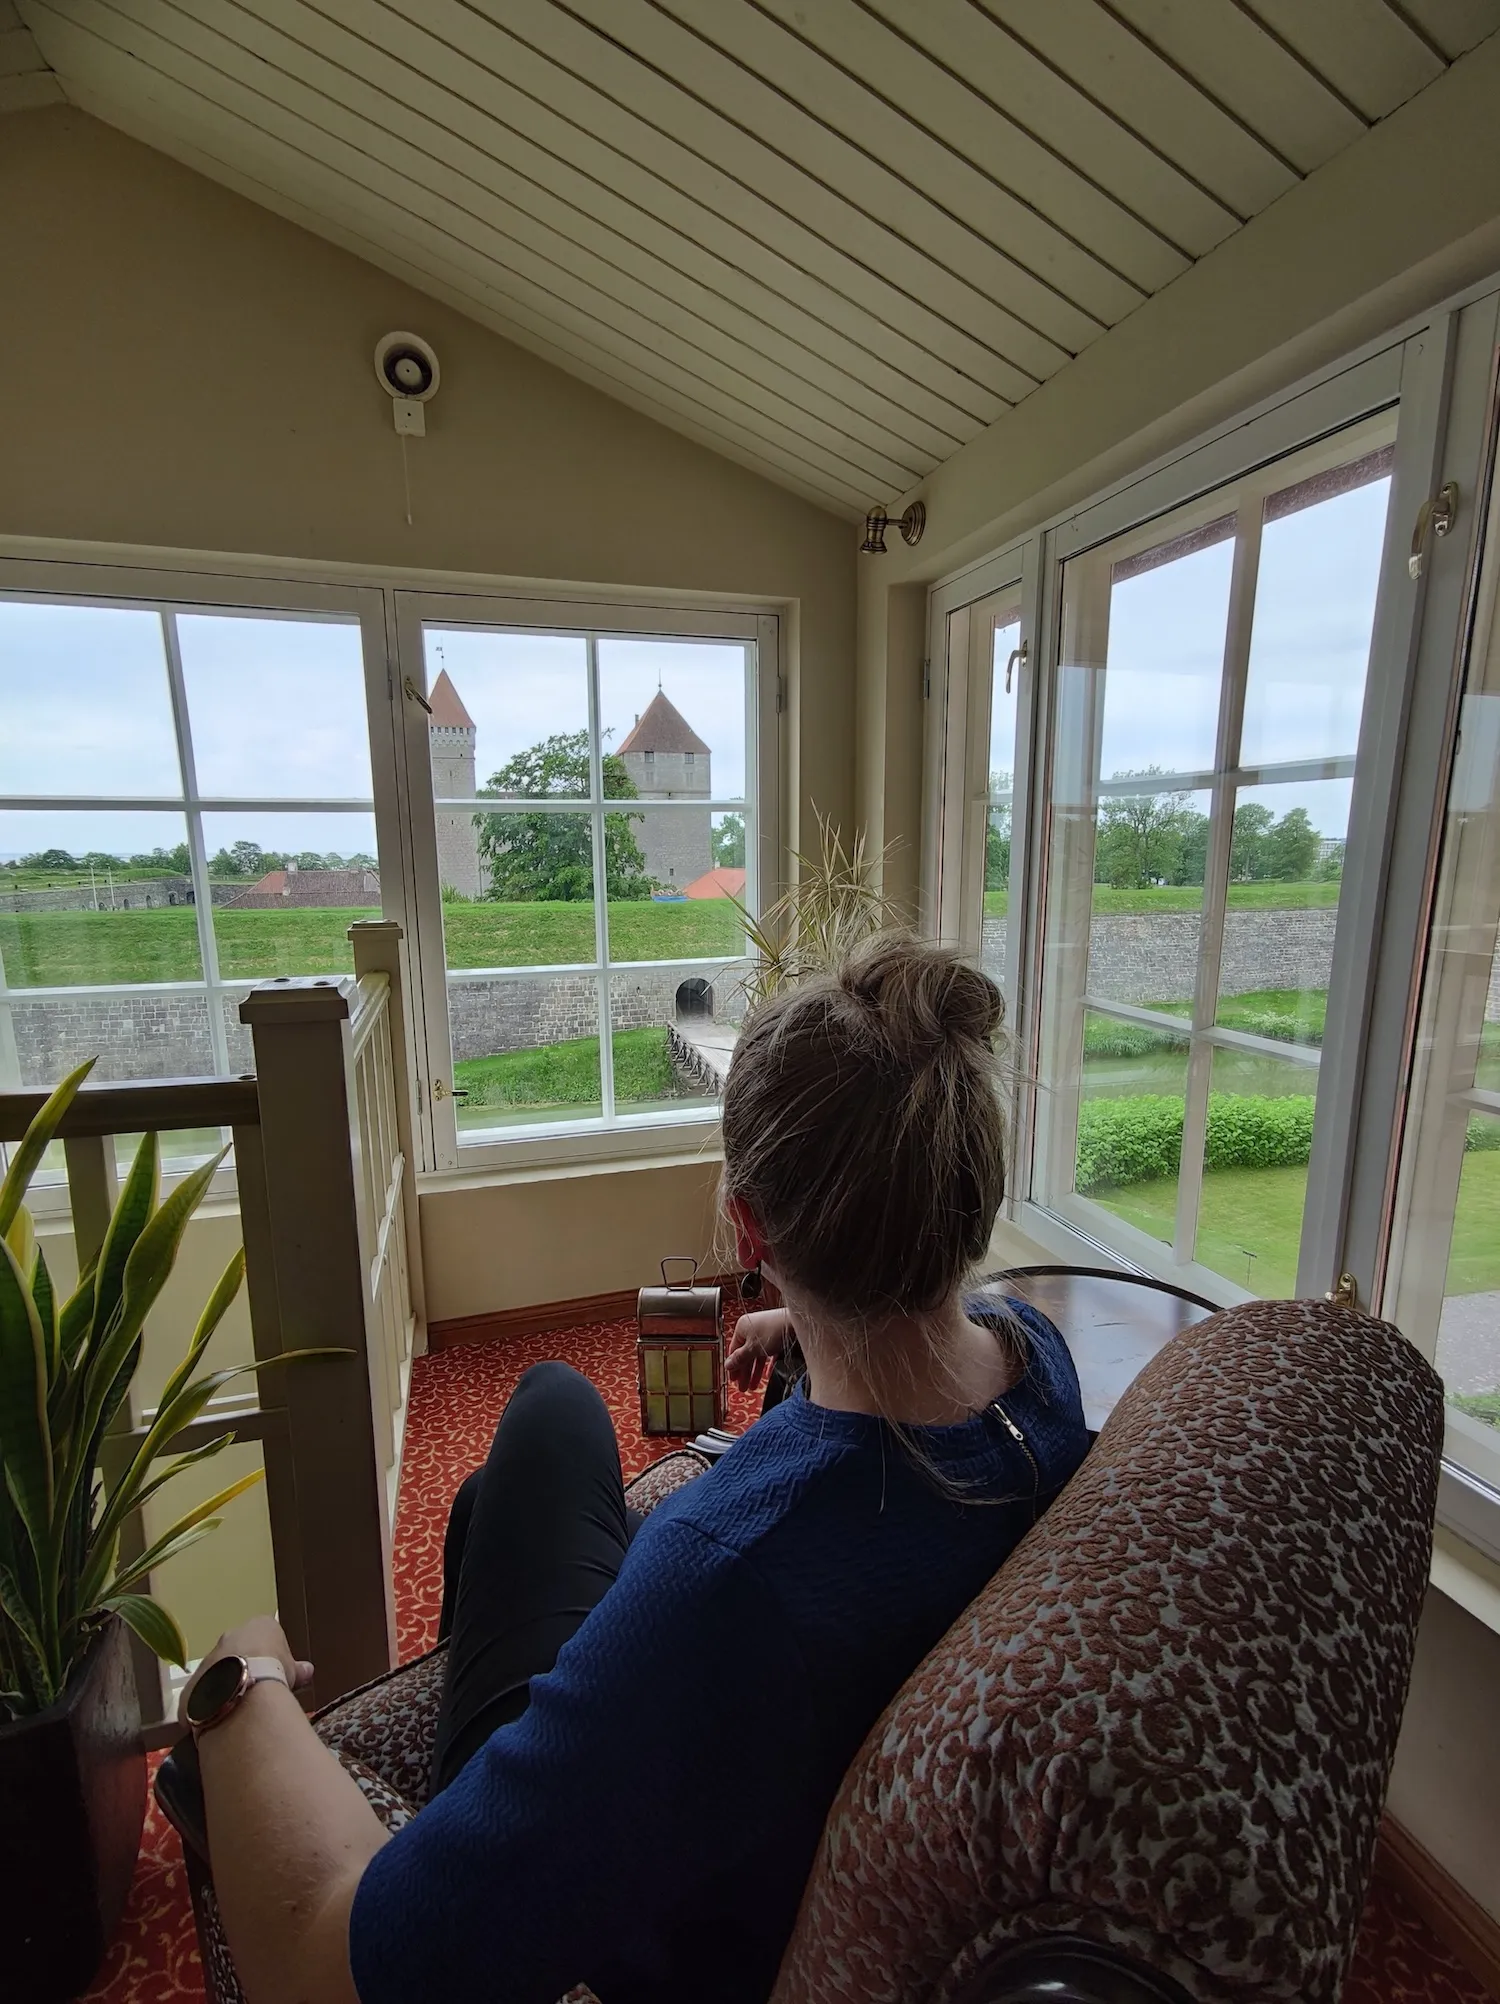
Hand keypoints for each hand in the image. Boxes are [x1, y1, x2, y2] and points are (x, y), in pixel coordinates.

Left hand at [178, 1614, 313, 1723]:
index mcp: (256, 1628)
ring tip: (239, 1709)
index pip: (263, 1637)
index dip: (270, 1656)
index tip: (275, 1673)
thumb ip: (295, 1669)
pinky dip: (209, 1707)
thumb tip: (308, 1670)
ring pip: (215, 1674)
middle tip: (256, 1691)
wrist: (243, 1692)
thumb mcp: (292, 1670)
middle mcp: (227, 1639)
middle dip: (243, 1669)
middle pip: (235, 1653)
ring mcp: (206, 1663)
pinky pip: (200, 1697)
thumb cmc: (274, 1672)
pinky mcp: (191, 1690)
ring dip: (224, 1688)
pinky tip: (221, 1720)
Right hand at [726, 1307, 795, 1393]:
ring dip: (755, 1371)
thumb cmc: (773, 1331)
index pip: (733, 1350)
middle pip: (745, 1354)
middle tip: (743, 1387)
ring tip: (754, 1385)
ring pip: (757, 1355)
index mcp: (741, 1328)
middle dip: (745, 1372)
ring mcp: (765, 1332)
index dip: (733, 1366)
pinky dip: (768, 1364)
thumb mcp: (752, 1349)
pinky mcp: (777, 1336)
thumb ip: (739, 1358)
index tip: (733, 1380)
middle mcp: (752, 1328)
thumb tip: (727, 1365)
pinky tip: (767, 1375)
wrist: (796, 1323)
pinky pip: (769, 1353)